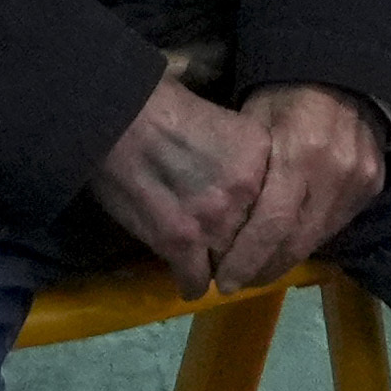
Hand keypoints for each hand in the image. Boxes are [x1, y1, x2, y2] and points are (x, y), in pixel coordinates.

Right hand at [96, 77, 273, 288]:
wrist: (115, 116)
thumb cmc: (161, 106)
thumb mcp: (223, 118)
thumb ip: (244, 154)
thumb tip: (250, 177)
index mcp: (260, 152)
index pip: (276, 201)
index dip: (261, 214)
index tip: (250, 221)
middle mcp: (246, 188)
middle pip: (255, 235)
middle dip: (240, 242)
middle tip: (225, 244)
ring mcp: (215, 219)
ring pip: (229, 263)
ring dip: (218, 265)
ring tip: (208, 264)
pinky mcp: (180, 242)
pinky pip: (197, 280)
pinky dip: (192, 284)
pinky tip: (189, 281)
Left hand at [204, 86, 385, 290]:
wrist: (345, 73)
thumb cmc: (286, 94)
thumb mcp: (253, 121)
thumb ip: (244, 171)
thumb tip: (217, 223)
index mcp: (300, 153)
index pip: (272, 224)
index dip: (247, 259)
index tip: (224, 282)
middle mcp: (335, 173)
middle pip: (296, 241)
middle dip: (263, 269)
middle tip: (235, 284)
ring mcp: (359, 182)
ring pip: (317, 239)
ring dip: (285, 260)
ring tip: (257, 271)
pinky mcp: (372, 186)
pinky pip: (336, 225)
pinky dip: (309, 239)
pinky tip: (287, 246)